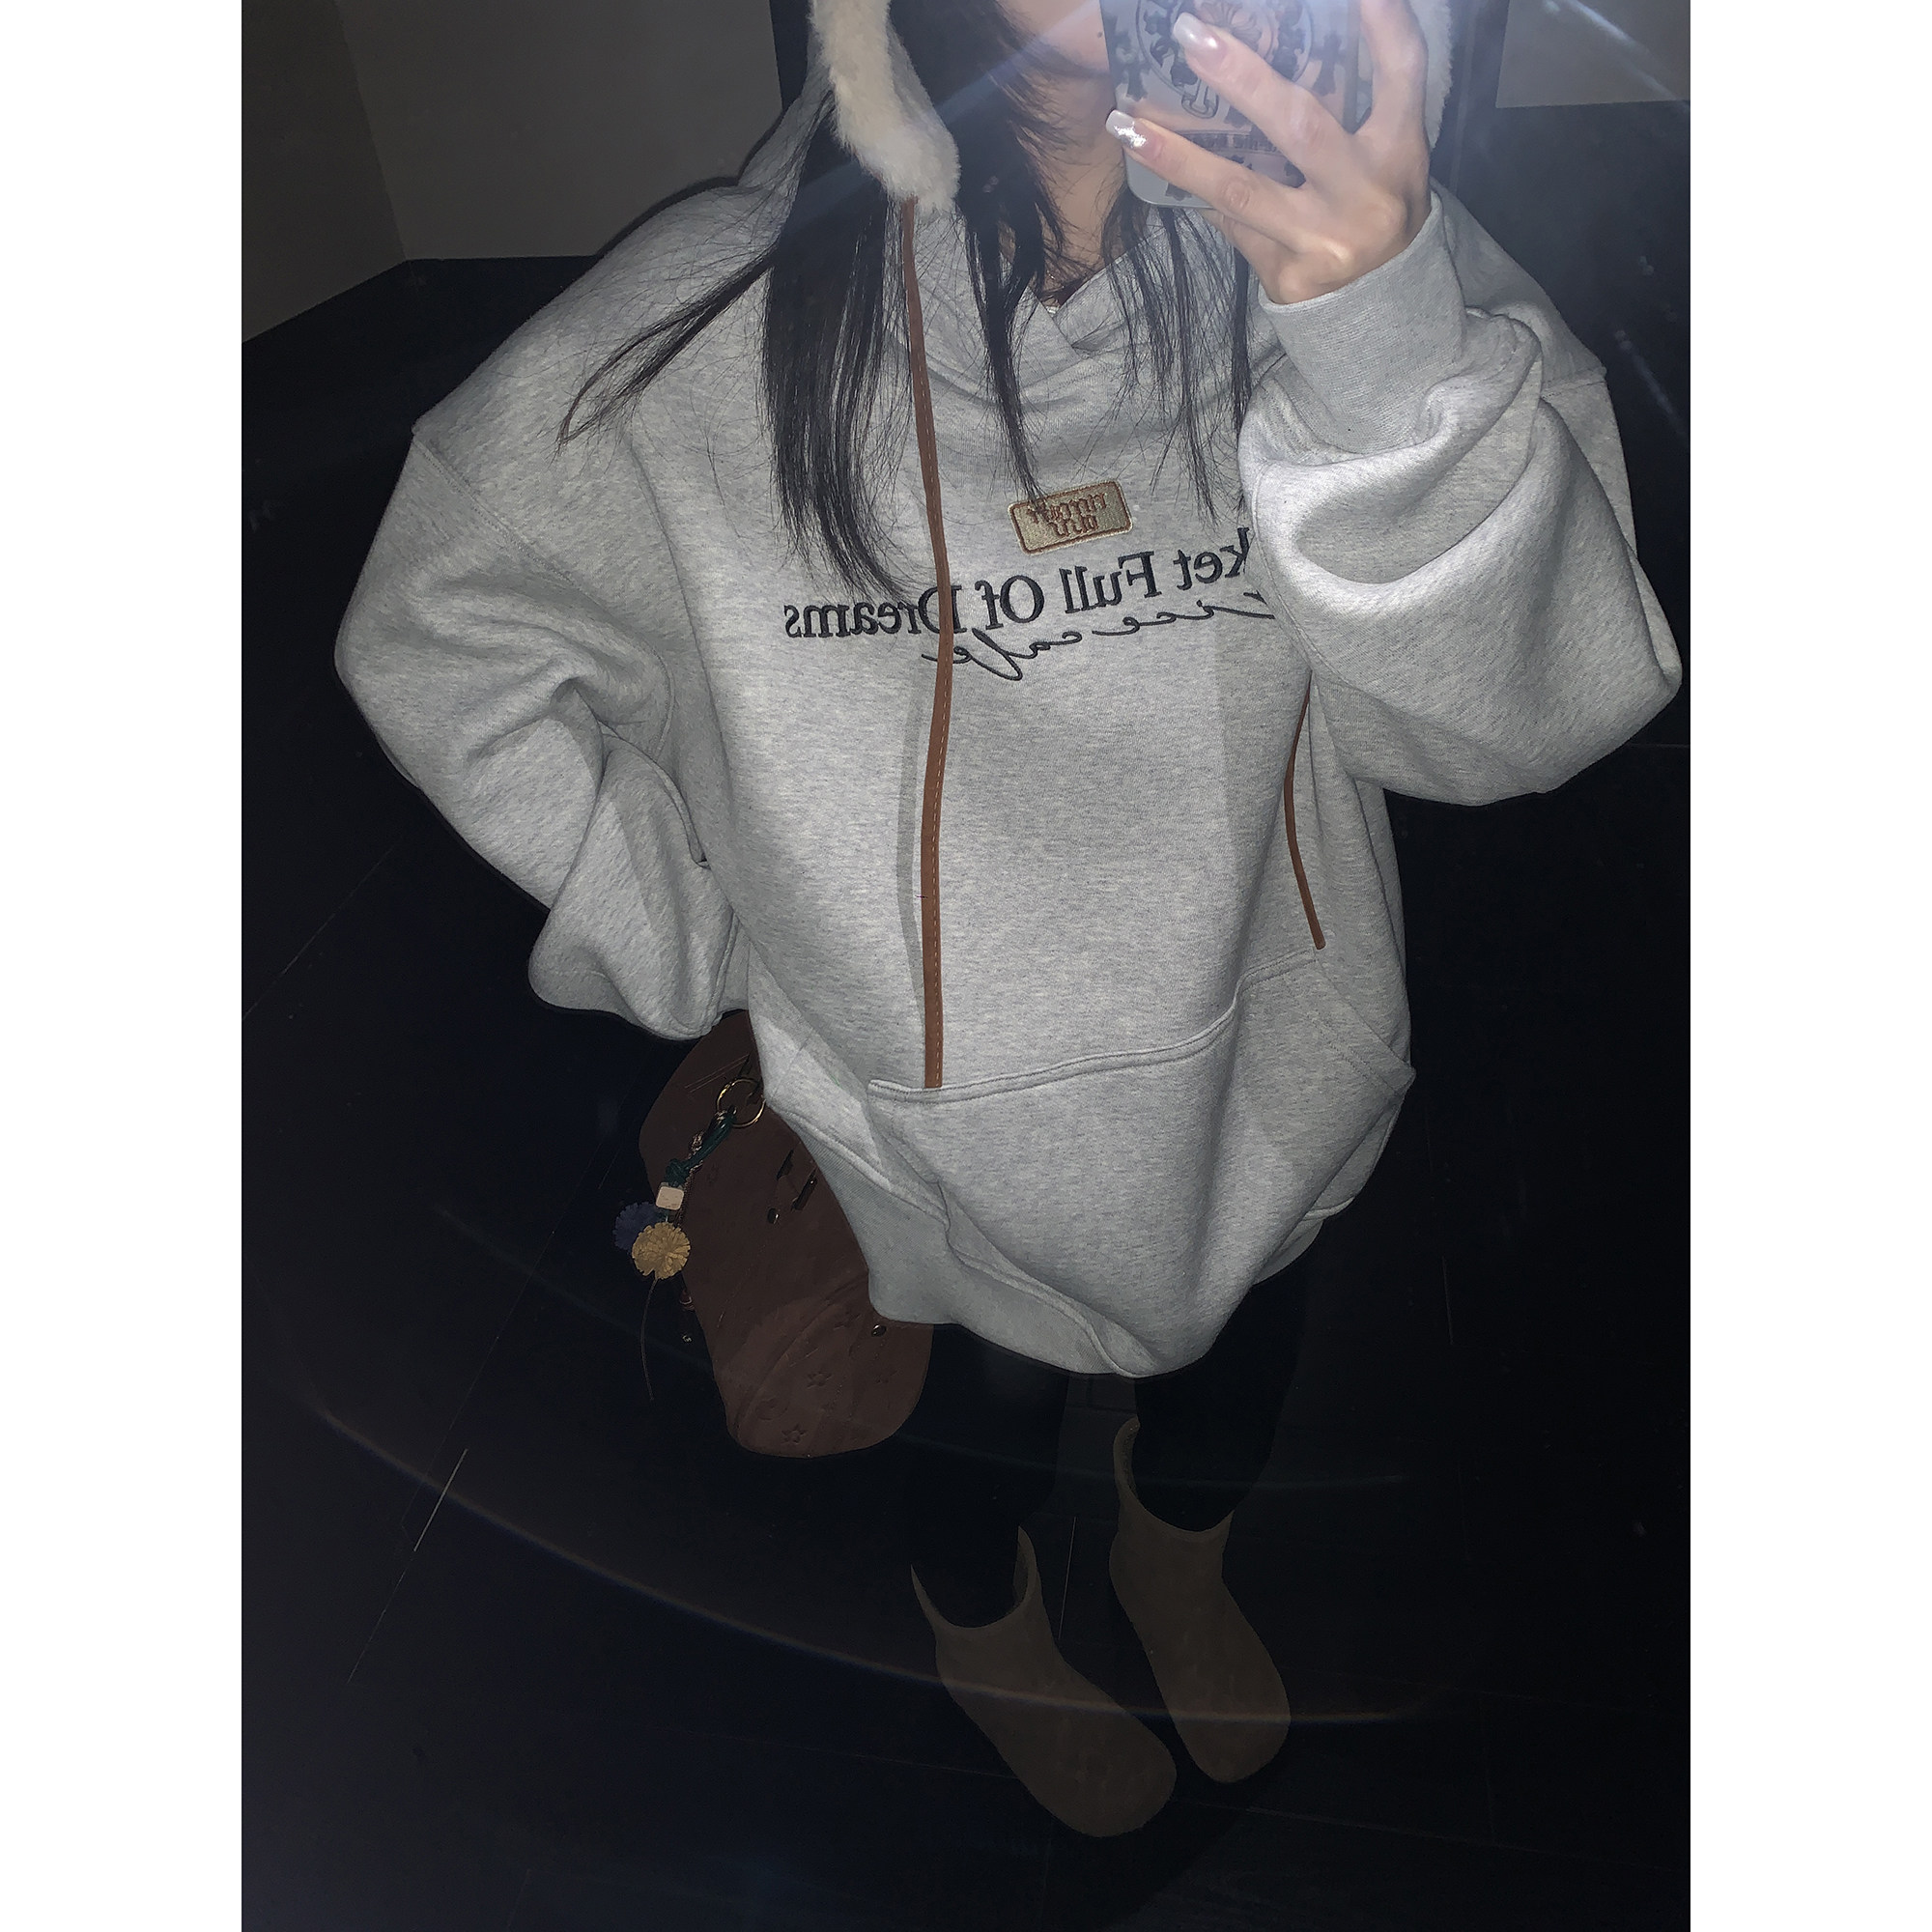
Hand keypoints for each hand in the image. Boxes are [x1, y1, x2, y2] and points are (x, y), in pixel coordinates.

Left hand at [1107, 0, 1431, 305]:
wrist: (1383, 303)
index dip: (1382, 25)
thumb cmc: (1375, 204)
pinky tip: (1153, 164)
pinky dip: (1196, 193)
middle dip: (1242, 79)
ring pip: (1240, 191)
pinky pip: (1231, 225)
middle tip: (1191, 35)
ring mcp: (1325, 240)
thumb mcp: (1385, 152)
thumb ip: (1349, 105)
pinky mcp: (1290, 276)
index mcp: (1397, 148)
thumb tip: (1268, 45)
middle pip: (1298, 126)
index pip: (1399, 72)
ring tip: (1126, 125)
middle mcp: (1365, 193)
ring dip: (1177, 157)